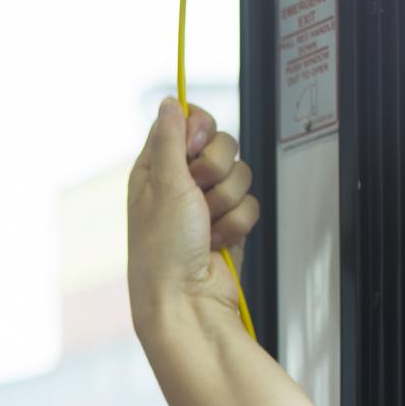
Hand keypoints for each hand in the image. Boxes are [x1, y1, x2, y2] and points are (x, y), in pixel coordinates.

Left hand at [127, 98, 260, 335]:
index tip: (194, 148)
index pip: (187, 121)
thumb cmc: (164, 252)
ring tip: (205, 226)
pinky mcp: (228, 223)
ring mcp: (206, 204)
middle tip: (198, 193)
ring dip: (225, 201)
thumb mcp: (164, 185)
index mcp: (156, 169)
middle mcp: (180, 183)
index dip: (198, 130)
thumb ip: (170, 139)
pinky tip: (216, 241)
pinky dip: (237, 224)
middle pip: (221, 143)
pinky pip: (249, 203)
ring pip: (240, 173)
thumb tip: (169, 103)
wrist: (187, 301)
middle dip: (216, 168)